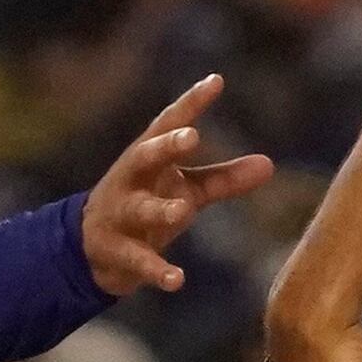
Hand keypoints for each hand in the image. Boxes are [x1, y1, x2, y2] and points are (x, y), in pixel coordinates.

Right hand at [78, 80, 271, 300]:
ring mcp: (119, 215)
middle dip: (164, 146)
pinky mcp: (117, 251)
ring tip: (181, 210)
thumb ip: (224, 178)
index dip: (191, 103)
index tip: (216, 81)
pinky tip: (177, 280)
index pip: (168, 124)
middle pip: (144, 156)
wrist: (91, 248)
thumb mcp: (185, 189)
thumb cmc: (146, 204)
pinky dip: (157, 271)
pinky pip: (137, 261)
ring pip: (139, 209)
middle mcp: (130, 179)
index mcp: (148, 158)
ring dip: (159, 208)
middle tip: (191, 136)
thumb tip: (270, 164)